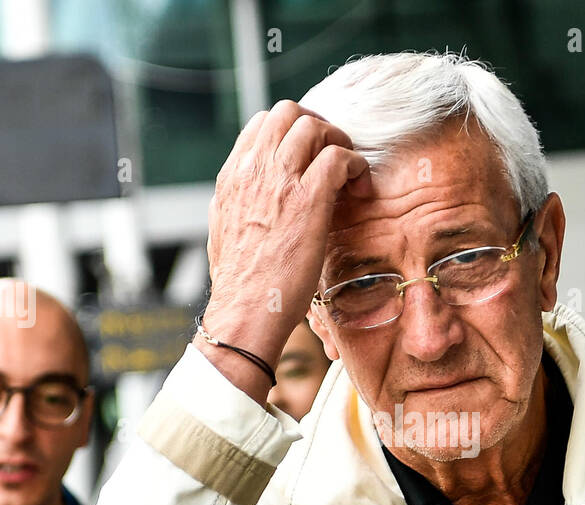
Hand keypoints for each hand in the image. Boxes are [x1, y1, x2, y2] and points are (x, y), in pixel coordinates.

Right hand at [202, 101, 369, 401]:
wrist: (244, 312)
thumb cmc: (241, 285)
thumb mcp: (224, 232)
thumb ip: (238, 204)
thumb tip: (248, 194)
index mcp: (232, 177)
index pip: (262, 124)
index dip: (293, 132)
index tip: (310, 158)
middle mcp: (253, 170)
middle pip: (288, 112)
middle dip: (318, 127)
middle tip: (334, 158)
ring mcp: (280, 182)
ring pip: (315, 126)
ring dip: (339, 144)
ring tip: (348, 176)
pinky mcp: (308, 200)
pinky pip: (339, 157)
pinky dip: (356, 166)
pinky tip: (360, 191)